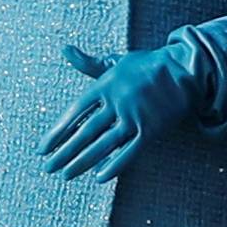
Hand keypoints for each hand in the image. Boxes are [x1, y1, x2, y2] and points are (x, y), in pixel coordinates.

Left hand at [37, 43, 211, 182]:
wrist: (184, 70)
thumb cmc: (145, 66)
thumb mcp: (114, 62)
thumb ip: (88, 63)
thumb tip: (65, 49)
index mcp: (104, 86)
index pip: (74, 113)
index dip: (57, 132)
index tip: (42, 148)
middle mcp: (116, 103)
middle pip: (85, 132)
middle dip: (65, 152)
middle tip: (48, 168)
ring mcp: (134, 117)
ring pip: (104, 144)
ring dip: (83, 161)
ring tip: (66, 174)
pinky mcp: (151, 130)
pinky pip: (130, 151)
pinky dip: (115, 165)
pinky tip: (99, 177)